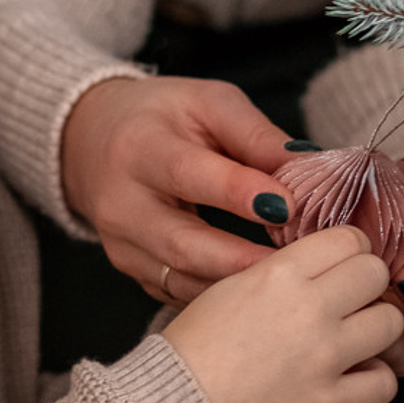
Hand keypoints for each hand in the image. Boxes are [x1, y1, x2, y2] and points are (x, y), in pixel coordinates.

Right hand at [61, 75, 296, 303]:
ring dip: (237, 285)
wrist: (94, 142)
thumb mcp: (208, 104)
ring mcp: (122, 246)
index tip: (288, 206)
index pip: (188, 174)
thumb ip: (256, 135)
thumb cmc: (161, 118)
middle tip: (299, 265)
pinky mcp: (132, 271)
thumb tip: (309, 167)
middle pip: (182, 242)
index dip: (238, 192)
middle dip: (242, 258)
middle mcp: (121, 203)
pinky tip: (259, 293)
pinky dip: (222, 298)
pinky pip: (179, 294)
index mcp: (139, 148)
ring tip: (289, 281)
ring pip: (182, 279)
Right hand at [164, 226, 402, 402]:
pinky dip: (373, 381)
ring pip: (390, 324)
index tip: (341, 266)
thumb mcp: (230, 286)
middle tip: (349, 301)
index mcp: (280, 273)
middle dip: (365, 285)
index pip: (349, 239)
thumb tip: (324, 266)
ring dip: (375, 330)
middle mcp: (309, 308)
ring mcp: (324, 357)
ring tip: (353, 340)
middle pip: (375, 274)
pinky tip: (352, 378)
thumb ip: (281, 271)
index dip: (349, 251)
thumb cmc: (193, 346)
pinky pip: (384, 383)